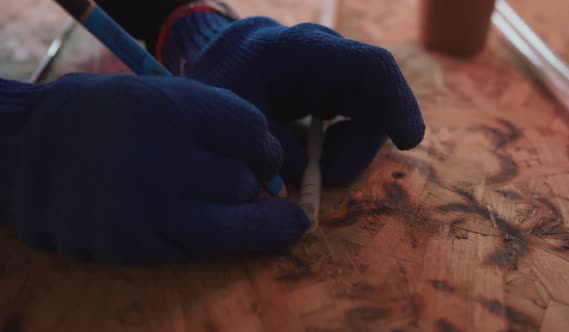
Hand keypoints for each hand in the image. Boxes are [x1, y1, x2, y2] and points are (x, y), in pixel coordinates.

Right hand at [0, 74, 309, 263]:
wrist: (27, 153)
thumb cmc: (110, 120)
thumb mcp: (163, 96)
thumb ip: (219, 123)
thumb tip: (276, 172)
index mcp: (168, 109)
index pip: (253, 131)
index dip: (265, 147)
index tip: (260, 155)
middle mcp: (159, 159)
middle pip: (244, 181)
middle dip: (246, 181)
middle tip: (233, 178)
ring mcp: (146, 210)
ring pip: (236, 224)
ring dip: (242, 216)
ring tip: (230, 205)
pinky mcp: (135, 248)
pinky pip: (202, 247)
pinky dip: (210, 234)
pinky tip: (192, 218)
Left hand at [158, 9, 425, 184]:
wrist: (217, 58)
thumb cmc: (220, 82)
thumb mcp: (232, 117)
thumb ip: (268, 147)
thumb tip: (308, 172)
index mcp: (302, 51)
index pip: (370, 68)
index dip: (399, 103)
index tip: (409, 142)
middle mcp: (329, 57)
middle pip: (377, 101)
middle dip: (360, 148)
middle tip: (324, 176)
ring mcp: (336, 72)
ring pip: (371, 114)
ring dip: (349, 150)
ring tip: (309, 163)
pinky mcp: (336, 88)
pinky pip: (358, 118)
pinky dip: (344, 145)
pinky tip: (315, 153)